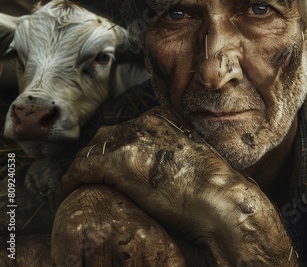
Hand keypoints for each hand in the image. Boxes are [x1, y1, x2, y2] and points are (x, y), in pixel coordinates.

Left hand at [61, 106, 297, 265]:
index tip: (113, 162)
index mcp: (166, 117)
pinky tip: (72, 189)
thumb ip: (171, 150)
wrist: (222, 201)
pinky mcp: (120, 162)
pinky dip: (74, 179)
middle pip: (109, 134)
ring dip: (86, 167)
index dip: (117, 146)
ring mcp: (133, 140)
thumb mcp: (192, 155)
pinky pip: (83, 167)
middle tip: (96, 174)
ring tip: (83, 183)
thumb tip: (157, 164)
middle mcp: (147, 122)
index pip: (130, 127)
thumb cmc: (215, 186)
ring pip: (93, 149)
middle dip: (100, 154)